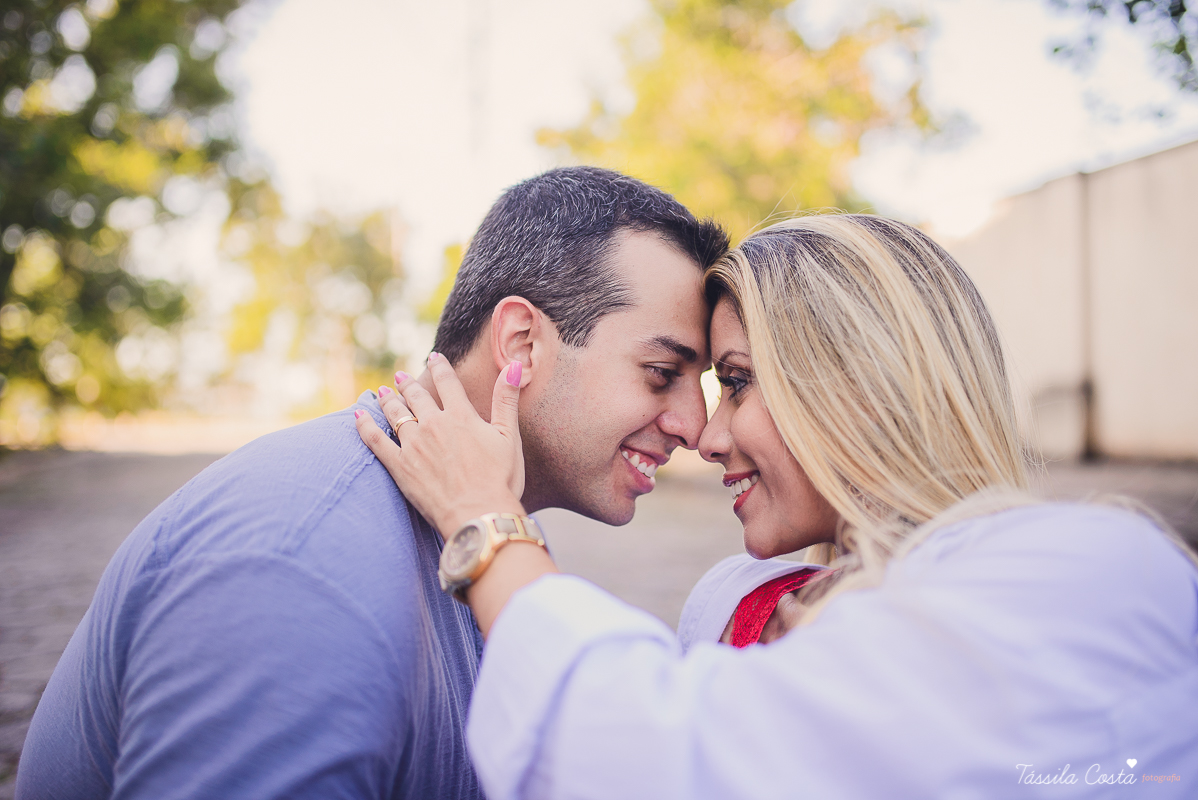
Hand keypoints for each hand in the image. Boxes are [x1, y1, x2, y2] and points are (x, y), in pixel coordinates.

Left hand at [355, 353, 526, 534]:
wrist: (479, 514)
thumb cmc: (500, 479)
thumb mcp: (509, 436)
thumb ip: (507, 399)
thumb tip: (515, 365)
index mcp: (461, 416)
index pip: (447, 383)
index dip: (440, 367)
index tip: (434, 357)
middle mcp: (433, 425)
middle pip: (417, 396)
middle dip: (407, 384)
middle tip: (399, 377)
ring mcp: (413, 445)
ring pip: (395, 414)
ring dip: (388, 401)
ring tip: (382, 392)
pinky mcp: (400, 467)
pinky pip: (376, 441)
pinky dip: (365, 426)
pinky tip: (358, 416)